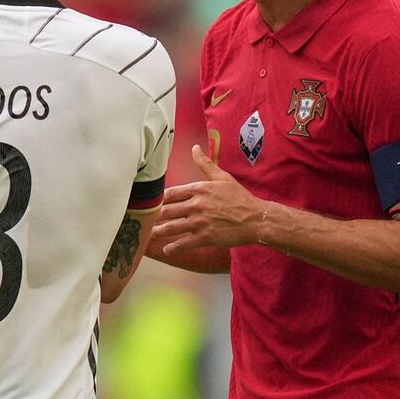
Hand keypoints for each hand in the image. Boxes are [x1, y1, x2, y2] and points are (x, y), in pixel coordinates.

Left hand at [152, 145, 269, 255]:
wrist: (256, 219)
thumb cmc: (239, 197)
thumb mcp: (222, 177)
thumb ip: (205, 164)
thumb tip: (195, 148)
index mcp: (198, 189)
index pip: (170, 193)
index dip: (158, 200)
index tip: (151, 204)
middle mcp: (196, 205)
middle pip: (166, 211)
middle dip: (154, 217)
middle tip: (143, 221)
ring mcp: (199, 222)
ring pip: (171, 227)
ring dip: (158, 232)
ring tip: (148, 235)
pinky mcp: (205, 238)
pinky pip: (184, 243)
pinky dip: (173, 248)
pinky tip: (167, 250)